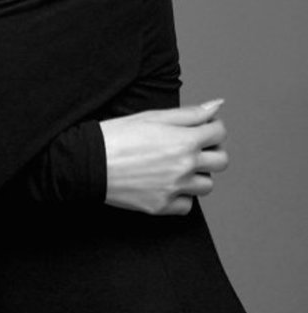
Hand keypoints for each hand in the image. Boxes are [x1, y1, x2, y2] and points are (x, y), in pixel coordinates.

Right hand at [101, 100, 227, 215]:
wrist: (90, 163)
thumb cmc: (118, 135)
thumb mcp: (153, 116)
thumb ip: (189, 113)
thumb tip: (217, 106)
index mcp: (184, 140)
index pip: (220, 133)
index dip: (212, 127)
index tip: (202, 128)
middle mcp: (185, 166)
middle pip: (221, 162)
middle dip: (212, 151)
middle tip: (194, 147)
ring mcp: (175, 189)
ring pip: (207, 185)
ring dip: (198, 175)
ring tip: (178, 166)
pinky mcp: (163, 206)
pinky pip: (188, 205)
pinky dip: (181, 196)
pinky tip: (167, 184)